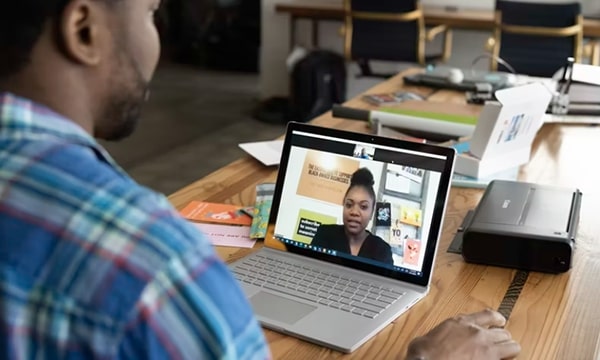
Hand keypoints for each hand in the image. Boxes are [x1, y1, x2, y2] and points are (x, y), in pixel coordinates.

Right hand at [405, 309, 520, 359]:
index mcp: (461, 322)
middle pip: (503, 331)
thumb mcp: (432, 335)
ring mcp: (486, 350)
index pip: (488, 315)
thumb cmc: (424, 353)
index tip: (500, 322)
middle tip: (500, 342)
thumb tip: (439, 338)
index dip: (497, 319)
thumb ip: (444, 333)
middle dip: (502, 338)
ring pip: (512, 346)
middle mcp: (477, 333)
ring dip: (509, 350)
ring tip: (505, 354)